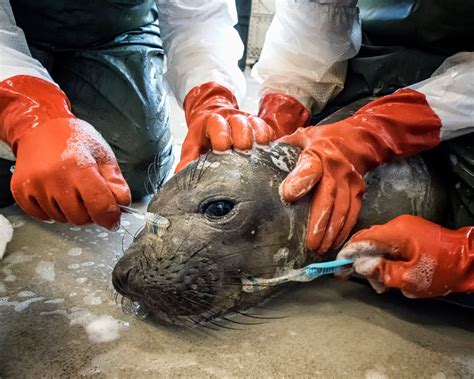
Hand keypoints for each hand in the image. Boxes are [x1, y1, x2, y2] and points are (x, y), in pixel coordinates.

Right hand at [0, 76, 130, 228]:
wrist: (41, 128)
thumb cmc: (74, 139)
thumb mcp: (103, 155)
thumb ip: (116, 182)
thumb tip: (122, 204)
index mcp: (79, 167)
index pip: (100, 206)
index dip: (111, 217)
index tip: (113, 219)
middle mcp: (54, 178)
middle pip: (80, 218)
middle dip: (89, 212)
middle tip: (89, 195)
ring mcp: (34, 186)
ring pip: (62, 219)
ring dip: (71, 210)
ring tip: (70, 188)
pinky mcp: (20, 192)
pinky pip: (43, 217)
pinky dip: (53, 210)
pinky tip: (56, 191)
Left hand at [176, 83, 309, 171]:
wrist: (214, 124)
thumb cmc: (203, 140)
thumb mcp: (192, 149)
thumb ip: (187, 162)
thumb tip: (180, 177)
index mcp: (210, 123)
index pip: (216, 122)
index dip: (220, 134)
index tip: (222, 147)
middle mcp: (229, 120)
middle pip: (238, 121)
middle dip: (241, 134)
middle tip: (242, 148)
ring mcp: (246, 122)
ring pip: (254, 122)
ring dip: (257, 135)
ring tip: (260, 148)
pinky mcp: (258, 128)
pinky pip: (267, 128)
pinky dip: (269, 138)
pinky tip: (271, 149)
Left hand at [279, 89, 441, 253]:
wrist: (354, 139)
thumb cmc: (319, 141)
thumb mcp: (299, 138)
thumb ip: (281, 149)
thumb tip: (253, 157)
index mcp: (317, 153)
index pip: (310, 168)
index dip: (300, 181)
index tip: (288, 195)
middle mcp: (336, 167)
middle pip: (328, 196)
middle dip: (319, 222)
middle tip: (310, 243)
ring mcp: (350, 180)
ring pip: (342, 209)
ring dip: (332, 232)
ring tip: (320, 248)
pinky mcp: (358, 190)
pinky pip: (353, 213)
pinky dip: (344, 230)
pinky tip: (335, 243)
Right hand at [336, 215, 473, 297]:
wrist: (471, 261)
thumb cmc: (442, 270)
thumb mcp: (408, 278)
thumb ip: (380, 271)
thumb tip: (359, 266)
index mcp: (395, 233)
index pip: (361, 239)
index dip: (346, 253)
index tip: (338, 267)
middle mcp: (397, 225)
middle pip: (368, 241)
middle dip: (364, 263)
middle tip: (365, 282)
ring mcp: (405, 227)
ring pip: (379, 244)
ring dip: (377, 264)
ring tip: (386, 285)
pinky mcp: (412, 232)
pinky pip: (391, 244)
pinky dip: (388, 259)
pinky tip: (395, 275)